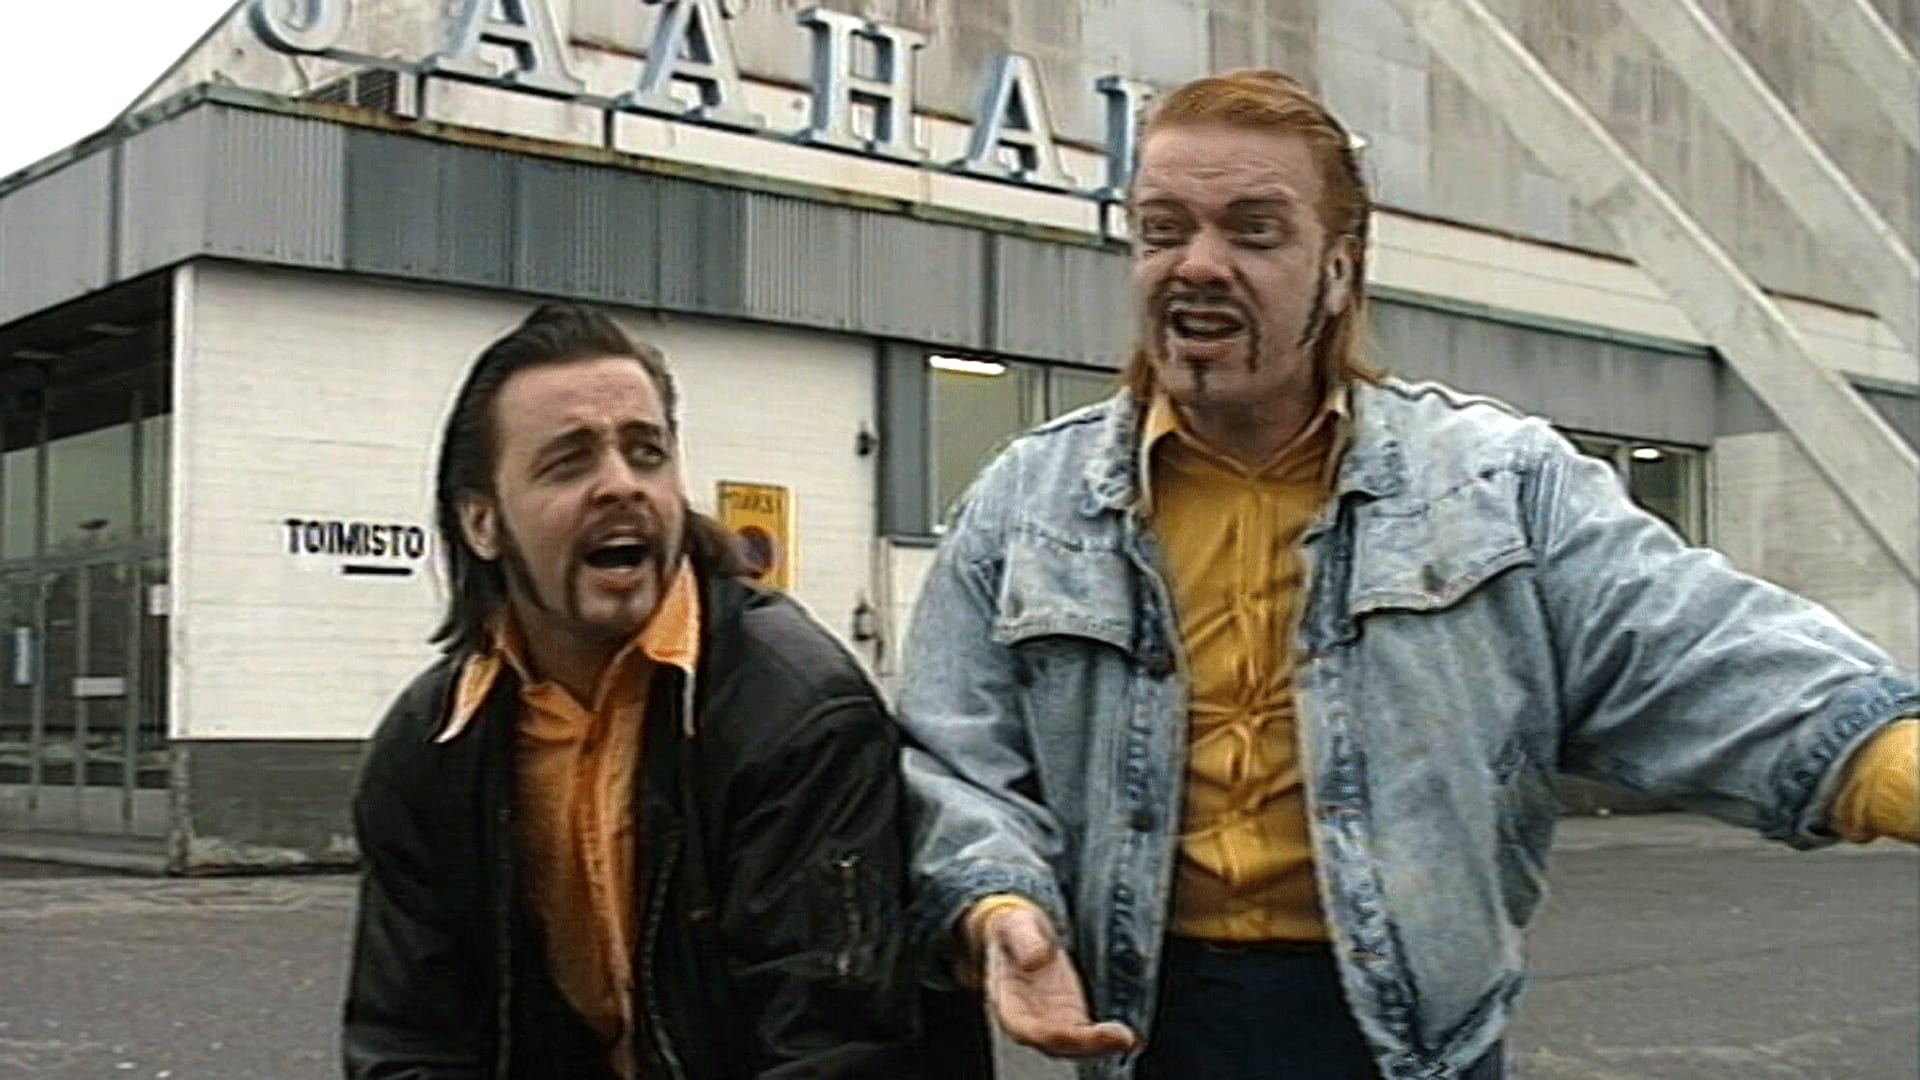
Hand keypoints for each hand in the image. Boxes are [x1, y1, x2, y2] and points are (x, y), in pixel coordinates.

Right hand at [975, 904, 1138, 1058]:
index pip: (1024, 1028)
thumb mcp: (1015, 923)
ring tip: (1126, 1039)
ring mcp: (1052, 1019)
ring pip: (1074, 1043)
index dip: (1049, 1034)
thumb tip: (1037, 960)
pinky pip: (1088, 1033)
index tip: (1073, 1033)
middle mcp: (1029, 1018)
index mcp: (1007, 1000)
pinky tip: (1127, 1038)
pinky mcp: (1072, 1015)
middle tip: (1119, 1038)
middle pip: (1055, 1042)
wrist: (1022, 931)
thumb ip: (1024, 939)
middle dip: (1085, 1044)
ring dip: (1100, 1045)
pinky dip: (1106, 1038)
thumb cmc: (1014, 929)